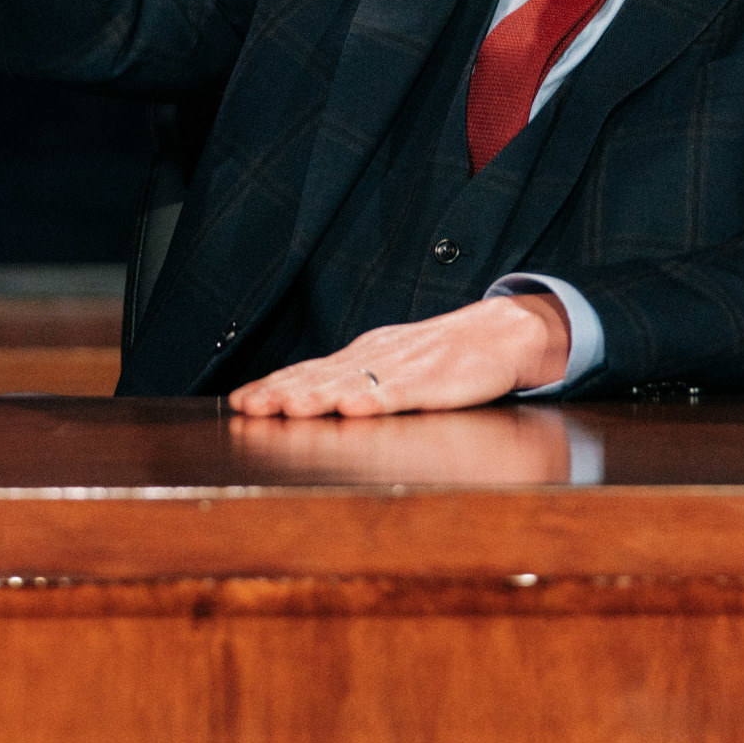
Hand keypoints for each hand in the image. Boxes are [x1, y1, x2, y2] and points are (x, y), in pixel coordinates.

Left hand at [226, 293, 570, 417]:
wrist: (503, 334)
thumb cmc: (443, 357)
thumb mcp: (389, 364)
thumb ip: (350, 381)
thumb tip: (300, 399)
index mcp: (362, 356)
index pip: (308, 371)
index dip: (274, 385)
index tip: (241, 401)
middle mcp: (376, 357)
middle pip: (323, 376)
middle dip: (285, 392)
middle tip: (252, 407)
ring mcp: (406, 367)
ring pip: (356, 382)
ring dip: (320, 395)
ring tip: (291, 408)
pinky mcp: (437, 379)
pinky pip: (404, 391)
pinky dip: (378, 398)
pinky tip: (357, 407)